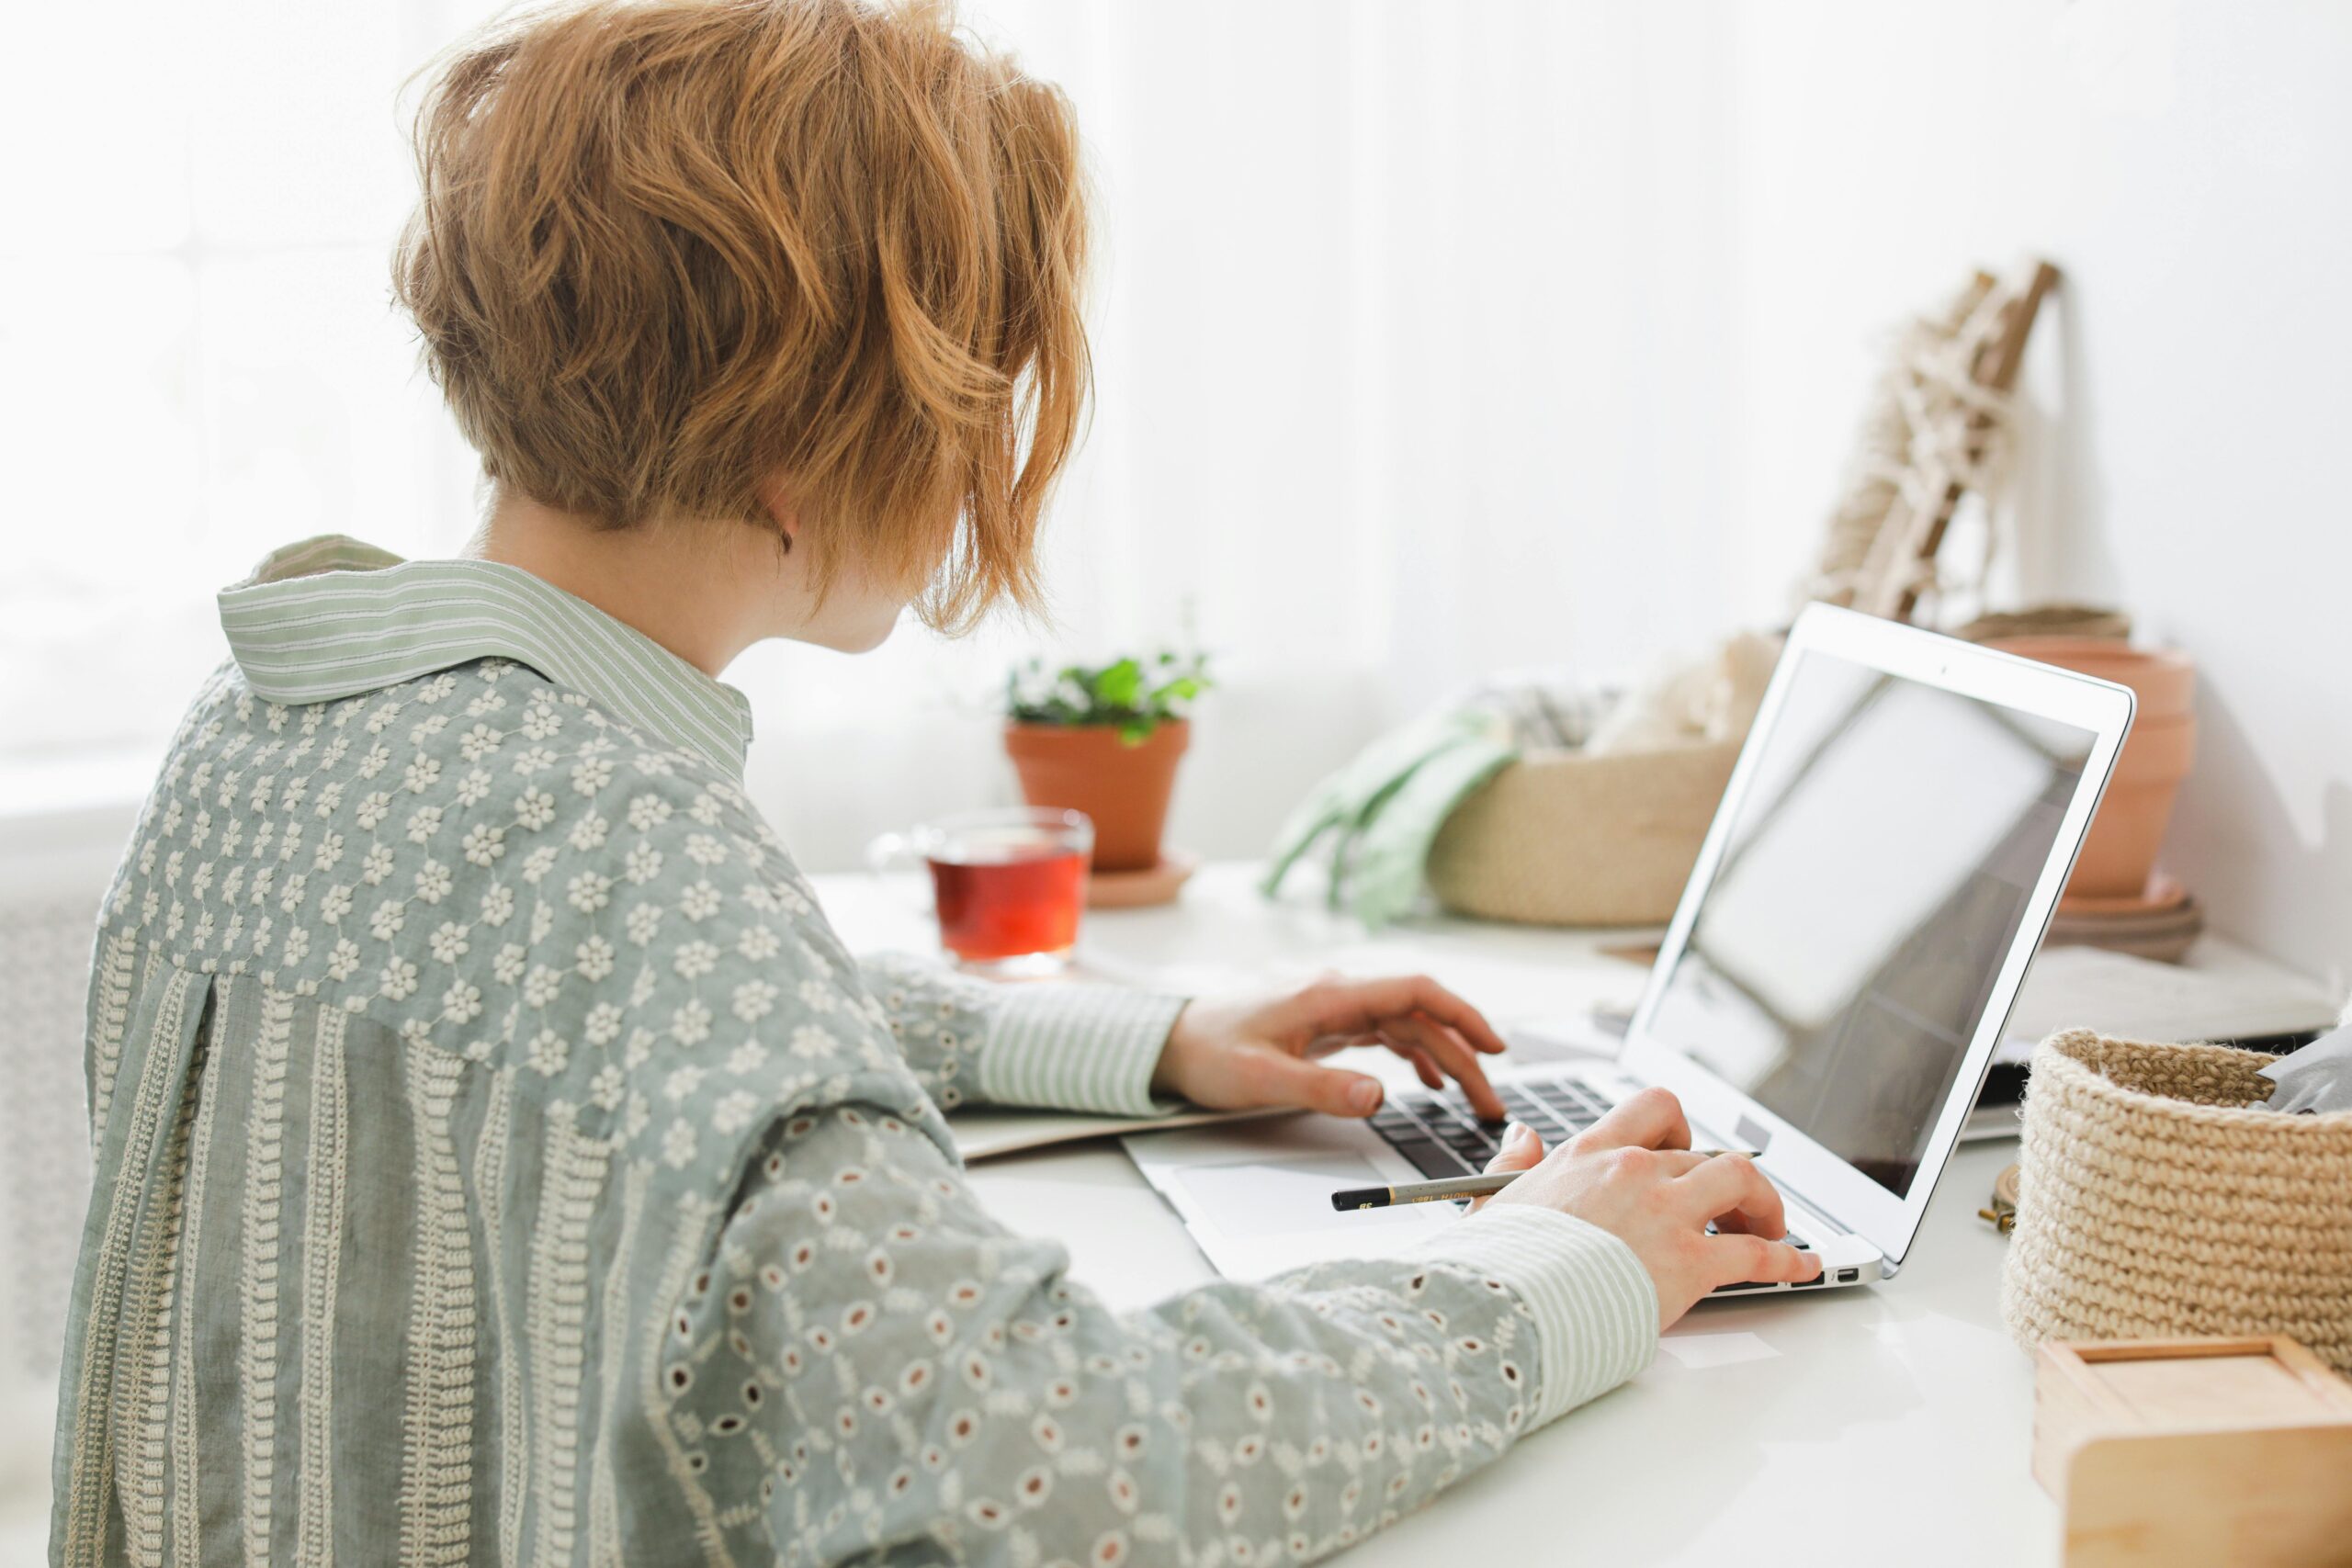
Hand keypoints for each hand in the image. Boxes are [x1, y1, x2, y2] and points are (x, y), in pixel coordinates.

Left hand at [1152, 974, 1507, 1119]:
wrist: (1174, 1042)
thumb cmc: (1210, 1053)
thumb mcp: (1263, 1077)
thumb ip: (1322, 1087)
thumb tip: (1379, 1098)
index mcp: (1331, 995)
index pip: (1413, 991)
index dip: (1460, 1014)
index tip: (1494, 1046)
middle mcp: (1340, 994)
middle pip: (1420, 1015)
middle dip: (1463, 1054)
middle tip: (1491, 1101)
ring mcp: (1336, 1009)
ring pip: (1407, 1026)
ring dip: (1445, 1058)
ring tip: (1473, 1097)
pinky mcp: (1329, 1026)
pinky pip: (1386, 1034)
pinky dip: (1416, 1055)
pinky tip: (1431, 1081)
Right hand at [1478, 1087, 1820, 1327]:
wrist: (1507, 1304)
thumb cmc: (1496, 1264)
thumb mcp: (1492, 1200)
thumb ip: (1514, 1165)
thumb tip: (1521, 1137)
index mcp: (1588, 1154)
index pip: (1653, 1109)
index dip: (1679, 1129)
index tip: (1682, 1152)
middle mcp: (1634, 1171)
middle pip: (1706, 1154)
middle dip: (1726, 1181)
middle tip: (1733, 1208)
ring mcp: (1667, 1213)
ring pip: (1741, 1181)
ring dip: (1764, 1202)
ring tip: (1771, 1227)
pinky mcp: (1691, 1262)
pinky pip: (1757, 1253)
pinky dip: (1788, 1259)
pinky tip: (1801, 1267)